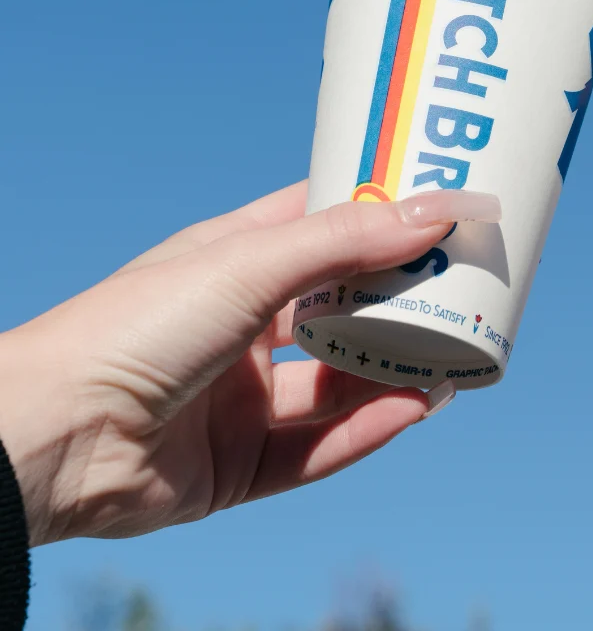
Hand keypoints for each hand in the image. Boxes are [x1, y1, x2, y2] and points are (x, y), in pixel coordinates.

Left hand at [0, 184, 498, 543]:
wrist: (52, 438)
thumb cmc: (137, 324)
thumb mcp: (249, 263)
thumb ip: (346, 241)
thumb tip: (438, 208)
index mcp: (237, 260)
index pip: (325, 224)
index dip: (381, 212)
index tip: (443, 201)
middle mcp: (245, 325)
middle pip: (343, 308)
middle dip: (403, 299)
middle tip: (468, 284)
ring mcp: (243, 396)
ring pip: (338, 383)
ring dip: (395, 370)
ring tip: (456, 354)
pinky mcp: (241, 464)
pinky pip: (319, 447)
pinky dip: (368, 428)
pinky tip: (414, 407)